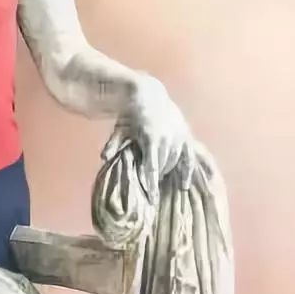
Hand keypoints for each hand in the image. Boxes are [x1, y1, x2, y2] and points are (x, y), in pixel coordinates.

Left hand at [115, 75, 195, 197]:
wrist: (148, 94)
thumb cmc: (131, 115)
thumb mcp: (120, 129)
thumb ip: (114, 143)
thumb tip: (104, 157)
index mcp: (152, 138)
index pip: (152, 167)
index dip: (151, 184)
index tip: (151, 199)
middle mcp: (168, 138)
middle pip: (164, 166)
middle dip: (157, 178)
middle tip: (151, 188)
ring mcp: (179, 136)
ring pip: (175, 162)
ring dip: (169, 172)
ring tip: (162, 182)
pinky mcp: (186, 134)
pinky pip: (190, 156)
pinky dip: (189, 170)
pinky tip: (185, 184)